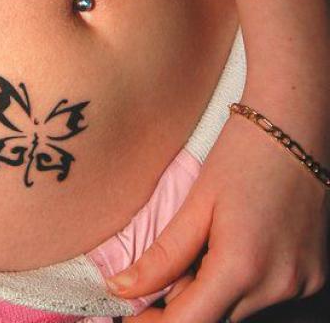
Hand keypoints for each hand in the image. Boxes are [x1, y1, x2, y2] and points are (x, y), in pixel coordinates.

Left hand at [104, 110, 329, 321]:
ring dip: (211, 292)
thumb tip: (123, 288)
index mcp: (242, 267)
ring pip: (239, 310)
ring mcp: (301, 284)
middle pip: (215, 318)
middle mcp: (278, 286)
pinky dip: (239, 284)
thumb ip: (162, 255)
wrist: (294, 128)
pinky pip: (264, 297)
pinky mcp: (313, 277)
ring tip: (201, 246)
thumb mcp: (196, 204)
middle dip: (181, 304)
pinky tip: (229, 247)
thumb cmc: (241, 156)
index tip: (129, 315)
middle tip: (159, 272)